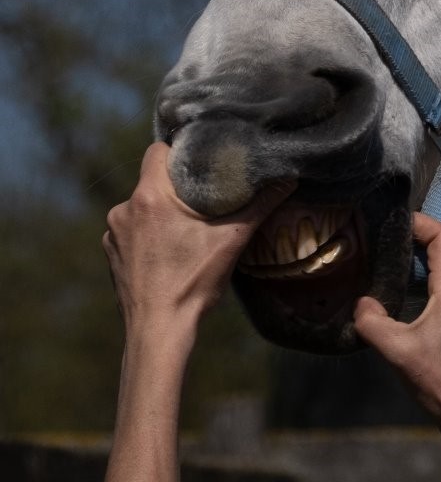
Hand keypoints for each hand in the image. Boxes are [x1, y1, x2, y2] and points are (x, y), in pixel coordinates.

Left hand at [104, 143, 291, 336]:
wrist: (158, 331)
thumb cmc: (192, 284)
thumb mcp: (231, 241)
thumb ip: (260, 206)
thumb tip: (288, 179)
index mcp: (150, 196)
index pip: (157, 150)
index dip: (178, 150)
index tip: (199, 160)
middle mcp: (124, 209)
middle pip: (152, 179)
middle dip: (175, 185)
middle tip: (202, 196)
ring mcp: (113, 233)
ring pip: (141, 205)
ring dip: (159, 211)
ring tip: (184, 227)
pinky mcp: (111, 253)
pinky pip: (130, 229)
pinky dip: (146, 233)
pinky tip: (166, 250)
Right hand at [354, 213, 440, 429]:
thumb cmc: (440, 380)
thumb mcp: (397, 351)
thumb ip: (372, 322)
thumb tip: (361, 303)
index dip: (420, 222)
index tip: (394, 224)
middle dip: (430, 234)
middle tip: (399, 244)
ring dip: (439, 255)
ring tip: (406, 267)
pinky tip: (419, 297)